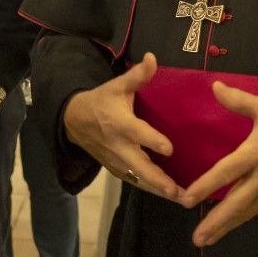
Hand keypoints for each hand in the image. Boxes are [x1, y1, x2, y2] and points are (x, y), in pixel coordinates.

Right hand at [61, 52, 181, 201]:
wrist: (74, 121)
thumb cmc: (101, 101)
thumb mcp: (116, 85)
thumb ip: (137, 76)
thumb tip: (153, 58)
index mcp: (119, 123)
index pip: (137, 133)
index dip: (152, 141)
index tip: (169, 149)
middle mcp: (118, 146)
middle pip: (139, 166)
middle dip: (158, 180)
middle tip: (177, 191)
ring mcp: (117, 161)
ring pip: (139, 179)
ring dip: (159, 190)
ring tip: (182, 199)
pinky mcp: (117, 170)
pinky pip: (136, 182)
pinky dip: (153, 190)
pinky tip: (172, 195)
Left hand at [179, 84, 257, 246]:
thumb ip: (239, 100)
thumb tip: (214, 86)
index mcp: (256, 152)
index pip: (225, 172)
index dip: (205, 186)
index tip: (186, 200)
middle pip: (236, 203)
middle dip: (216, 222)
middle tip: (197, 238)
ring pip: (249, 210)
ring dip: (229, 225)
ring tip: (209, 238)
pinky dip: (247, 214)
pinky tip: (236, 219)